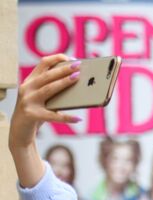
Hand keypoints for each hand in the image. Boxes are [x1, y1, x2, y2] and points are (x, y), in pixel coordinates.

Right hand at [10, 56, 83, 187]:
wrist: (20, 132)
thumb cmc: (36, 112)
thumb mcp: (43, 99)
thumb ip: (54, 91)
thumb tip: (77, 84)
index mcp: (30, 81)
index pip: (43, 63)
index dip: (57, 59)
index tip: (72, 59)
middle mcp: (27, 88)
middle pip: (47, 75)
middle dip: (63, 69)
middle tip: (78, 66)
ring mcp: (28, 101)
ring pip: (48, 89)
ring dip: (63, 83)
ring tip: (77, 79)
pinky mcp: (31, 115)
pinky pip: (52, 116)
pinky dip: (66, 117)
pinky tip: (78, 119)